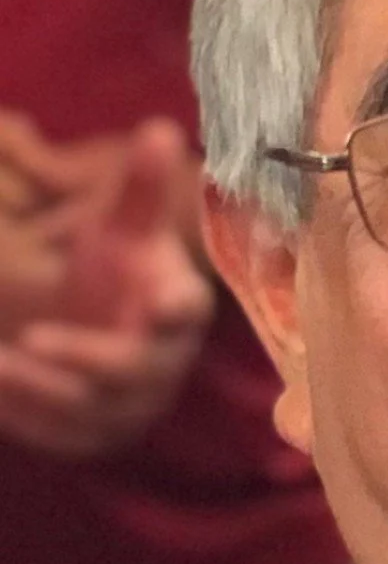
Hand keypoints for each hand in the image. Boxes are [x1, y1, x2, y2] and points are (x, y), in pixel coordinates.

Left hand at [0, 118, 214, 457]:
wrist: (100, 335)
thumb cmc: (114, 274)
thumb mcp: (121, 229)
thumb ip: (140, 188)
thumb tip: (159, 129)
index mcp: (178, 308)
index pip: (186, 310)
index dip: (175, 309)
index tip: (159, 304)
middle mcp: (163, 363)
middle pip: (134, 371)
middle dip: (83, 357)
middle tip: (31, 339)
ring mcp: (131, 405)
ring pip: (91, 408)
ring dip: (40, 388)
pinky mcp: (95, 434)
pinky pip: (63, 435)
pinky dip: (26, 415)